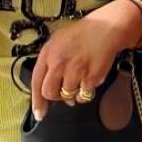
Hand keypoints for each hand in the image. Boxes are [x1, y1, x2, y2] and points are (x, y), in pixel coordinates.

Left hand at [30, 0, 141, 120]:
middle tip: (62, 92)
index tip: (39, 113)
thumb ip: (49, 61)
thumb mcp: (57, 41)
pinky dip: (85, 92)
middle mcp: (59, 63)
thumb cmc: (82, 34)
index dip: (37, 101)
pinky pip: (84, 95)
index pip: (36, 82)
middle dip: (56, 97)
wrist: (105, 28)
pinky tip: (88, 81)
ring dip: (72, 94)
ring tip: (78, 82)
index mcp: (48, 53)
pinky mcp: (90, 77)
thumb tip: (44, 84)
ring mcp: (75, 71)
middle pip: (49, 93)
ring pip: (67, 96)